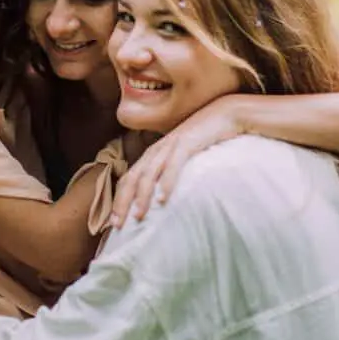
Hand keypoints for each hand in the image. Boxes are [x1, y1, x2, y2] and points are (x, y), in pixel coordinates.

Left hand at [111, 97, 244, 225]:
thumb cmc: (204, 139)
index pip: (129, 179)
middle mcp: (157, 150)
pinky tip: (164, 198)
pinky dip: (167, 181)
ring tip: (139, 216)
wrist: (225, 114)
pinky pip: (173, 164)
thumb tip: (164, 199)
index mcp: (153, 155)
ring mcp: (170, 145)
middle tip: (117, 225)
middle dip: (122, 202)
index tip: (113, 223)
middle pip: (132, 178)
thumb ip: (171, 173)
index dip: (119, 200)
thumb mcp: (183, 158)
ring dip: (142, 196)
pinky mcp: (187, 142)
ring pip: (149, 173)